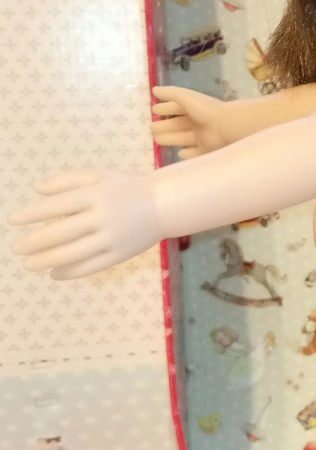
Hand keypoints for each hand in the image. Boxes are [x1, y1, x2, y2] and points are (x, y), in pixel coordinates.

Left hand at [7, 169, 159, 279]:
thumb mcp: (99, 175)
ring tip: (28, 264)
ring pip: (73, 253)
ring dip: (47, 260)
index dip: (32, 213)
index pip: (56, 205)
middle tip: (16, 247)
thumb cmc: (128, 188)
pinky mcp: (120, 254)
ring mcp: (112, 238)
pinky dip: (70, 272)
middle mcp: (102, 217)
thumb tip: (37, 189)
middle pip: (61, 232)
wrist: (165, 205)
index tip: (13, 220)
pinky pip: (91, 266)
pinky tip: (54, 274)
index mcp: (95, 194)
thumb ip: (67, 180)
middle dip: (34, 241)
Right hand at [151, 84, 227, 157]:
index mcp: (194, 108)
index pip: (177, 108)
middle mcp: (198, 122)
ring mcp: (203, 137)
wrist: (227, 127)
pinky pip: (195, 152)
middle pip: (178, 124)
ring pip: (183, 138)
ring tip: (157, 140)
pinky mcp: (207, 150)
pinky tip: (180, 154)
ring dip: (171, 138)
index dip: (165, 108)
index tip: (154, 110)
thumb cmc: (205, 110)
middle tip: (151, 128)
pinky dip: (188, 154)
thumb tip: (154, 89)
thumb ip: (170, 93)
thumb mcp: (185, 97)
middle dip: (165, 125)